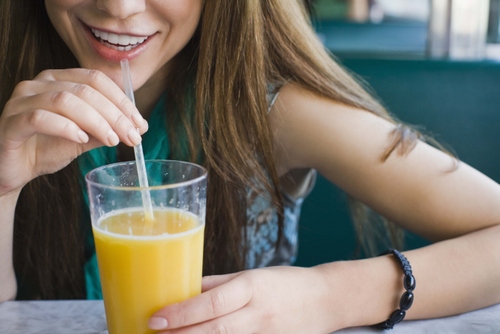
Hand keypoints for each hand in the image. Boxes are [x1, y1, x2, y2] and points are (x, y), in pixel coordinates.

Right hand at [0, 68, 147, 195]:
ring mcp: (22, 100)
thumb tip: (138, 128)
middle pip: (85, 90)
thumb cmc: (47, 148)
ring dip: (96, 121)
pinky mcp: (11, 121)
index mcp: (59, 80)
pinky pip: (40, 117)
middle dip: (115, 115)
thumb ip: (106, 130)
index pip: (97, 80)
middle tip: (132, 137)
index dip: (122, 101)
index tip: (140, 124)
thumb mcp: (84, 139)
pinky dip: (66, 127)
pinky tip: (81, 140)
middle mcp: (40, 83)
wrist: (13, 169)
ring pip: (65, 100)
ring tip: (112, 140)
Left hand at [149, 266, 338, 333]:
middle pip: (213, 330)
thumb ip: (219, 284)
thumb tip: (186, 290)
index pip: (211, 303)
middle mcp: (258, 314)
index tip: (155, 318)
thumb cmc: (286, 283)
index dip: (182, 312)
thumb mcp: (252, 275)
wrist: (326, 299)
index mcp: (251, 287)